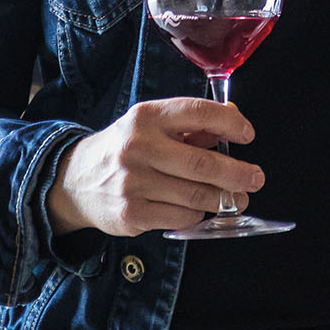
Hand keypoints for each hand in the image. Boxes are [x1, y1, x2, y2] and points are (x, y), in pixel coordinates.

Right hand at [46, 98, 263, 237]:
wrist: (73, 181)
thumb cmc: (125, 148)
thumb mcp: (152, 125)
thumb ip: (192, 124)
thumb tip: (234, 119)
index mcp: (147, 116)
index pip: (198, 112)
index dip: (231, 123)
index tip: (248, 135)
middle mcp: (138, 147)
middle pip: (202, 164)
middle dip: (238, 174)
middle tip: (255, 178)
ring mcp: (133, 183)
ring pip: (195, 195)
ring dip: (223, 200)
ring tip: (237, 199)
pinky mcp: (131, 214)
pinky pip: (180, 217)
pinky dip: (197, 215)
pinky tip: (199, 209)